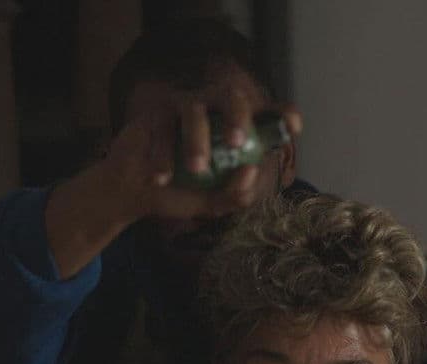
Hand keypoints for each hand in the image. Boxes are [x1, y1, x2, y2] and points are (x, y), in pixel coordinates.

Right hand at [99, 90, 301, 222]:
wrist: (132, 192)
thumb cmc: (177, 193)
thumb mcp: (210, 203)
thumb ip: (234, 195)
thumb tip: (250, 171)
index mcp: (232, 131)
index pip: (262, 115)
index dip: (282, 114)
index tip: (294, 126)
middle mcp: (212, 113)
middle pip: (232, 97)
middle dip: (239, 117)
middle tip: (238, 143)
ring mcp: (182, 108)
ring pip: (195, 110)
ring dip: (197, 140)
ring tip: (194, 169)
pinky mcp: (156, 112)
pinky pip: (164, 127)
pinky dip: (164, 155)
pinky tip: (161, 177)